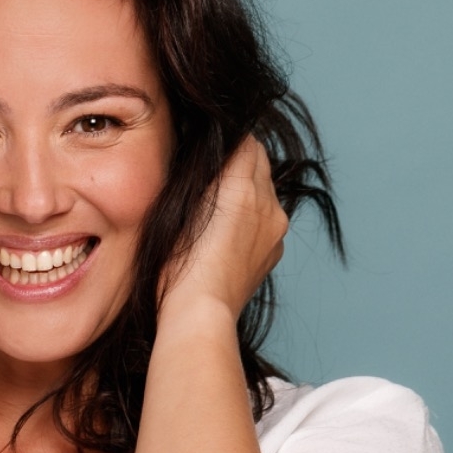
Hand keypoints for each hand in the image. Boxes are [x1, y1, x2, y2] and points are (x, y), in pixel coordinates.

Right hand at [159, 137, 287, 319]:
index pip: (245, 140)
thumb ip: (200, 176)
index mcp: (243, 186)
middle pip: (259, 161)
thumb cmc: (177, 265)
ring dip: (247, 187)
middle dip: (239, 159)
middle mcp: (268, 203)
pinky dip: (253, 215)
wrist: (201, 312)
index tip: (208, 143)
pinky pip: (268, 218)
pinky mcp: (275, 252)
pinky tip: (228, 231)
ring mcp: (275, 230)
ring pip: (266, 190)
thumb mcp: (179, 209)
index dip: (226, 139)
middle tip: (211, 169)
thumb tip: (207, 154)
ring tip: (218, 204)